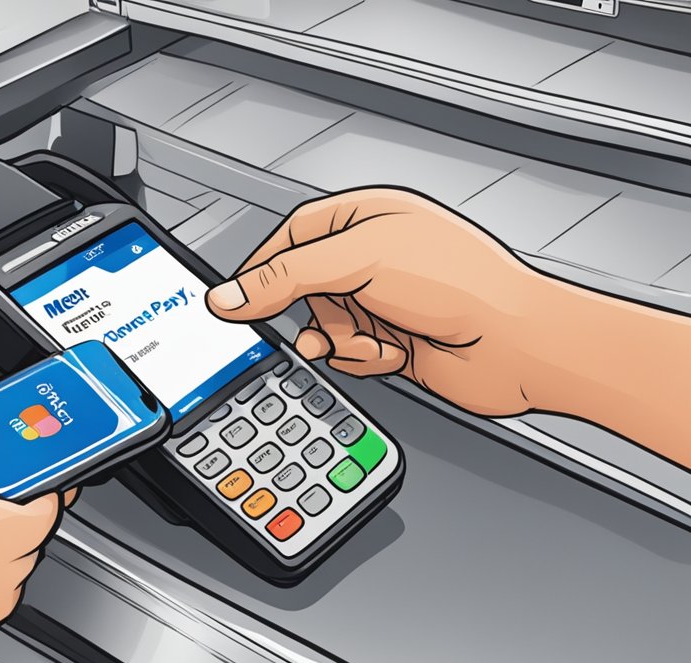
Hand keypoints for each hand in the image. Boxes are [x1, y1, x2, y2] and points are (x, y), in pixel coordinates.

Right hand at [206, 187, 566, 417]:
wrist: (518, 345)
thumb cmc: (463, 284)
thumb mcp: (356, 263)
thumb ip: (283, 279)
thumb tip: (228, 295)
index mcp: (366, 218)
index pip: (290, 238)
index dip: (263, 269)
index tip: (238, 299)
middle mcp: (374, 258)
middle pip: (302, 289)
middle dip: (312, 313)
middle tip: (323, 321)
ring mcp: (384, 302)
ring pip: (324, 326)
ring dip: (338, 341)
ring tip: (364, 341)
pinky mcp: (393, 342)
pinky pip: (348, 354)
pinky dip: (360, 360)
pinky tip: (387, 355)